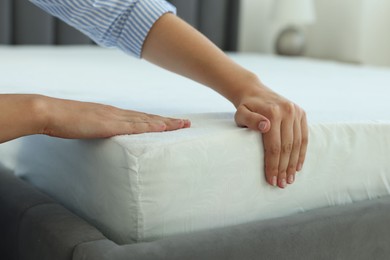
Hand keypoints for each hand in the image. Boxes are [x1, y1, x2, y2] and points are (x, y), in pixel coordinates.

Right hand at [40, 95, 190, 138]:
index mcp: (112, 113)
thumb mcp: (85, 124)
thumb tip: (102, 135)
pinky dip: (150, 127)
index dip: (158, 121)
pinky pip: (134, 127)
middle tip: (187, 123)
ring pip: (147, 121)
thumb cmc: (64, 120)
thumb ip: (97, 128)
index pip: (141, 117)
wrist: (50, 112)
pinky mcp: (109, 125)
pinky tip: (164, 128)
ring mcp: (114, 118)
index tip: (172, 122)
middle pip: (149, 118)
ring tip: (183, 125)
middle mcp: (118, 113)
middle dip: (169, 121)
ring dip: (166, 123)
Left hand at [234, 83, 307, 188]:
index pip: (274, 146)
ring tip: (290, 179)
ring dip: (294, 164)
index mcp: (273, 113)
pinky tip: (297, 166)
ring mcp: (297, 112)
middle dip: (284, 168)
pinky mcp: (302, 113)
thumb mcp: (241, 113)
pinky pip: (304, 137)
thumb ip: (250, 120)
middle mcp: (288, 111)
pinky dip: (302, 153)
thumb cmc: (245, 107)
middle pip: (287, 147)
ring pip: (297, 144)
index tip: (271, 180)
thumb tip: (266, 127)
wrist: (255, 91)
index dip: (273, 165)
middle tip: (282, 184)